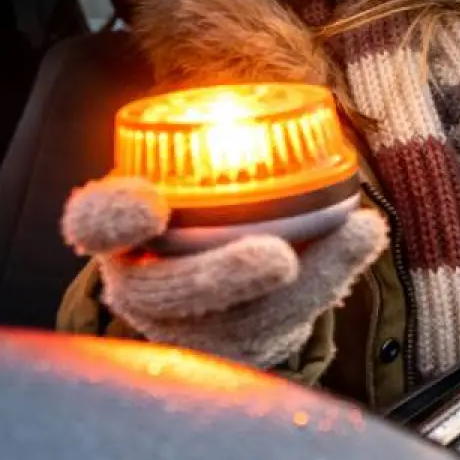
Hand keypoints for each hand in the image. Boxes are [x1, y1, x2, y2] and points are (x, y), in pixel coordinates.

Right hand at [62, 176, 387, 368]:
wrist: (217, 294)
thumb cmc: (193, 218)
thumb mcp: (179, 183)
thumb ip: (195, 152)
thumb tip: (271, 109)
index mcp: (117, 239)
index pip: (95, 226)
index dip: (114, 218)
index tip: (150, 206)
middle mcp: (143, 287)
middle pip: (167, 291)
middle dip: (222, 276)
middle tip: (277, 258)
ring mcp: (191, 330)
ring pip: (241, 321)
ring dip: (306, 282)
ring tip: (355, 236)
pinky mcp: (240, 351)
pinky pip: (285, 328)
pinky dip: (332, 278)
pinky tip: (363, 237)